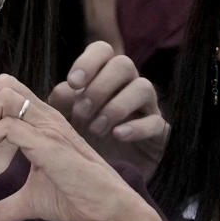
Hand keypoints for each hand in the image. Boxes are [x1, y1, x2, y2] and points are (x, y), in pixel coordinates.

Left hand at [0, 75, 139, 220]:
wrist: (108, 208)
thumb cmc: (77, 198)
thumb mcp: (30, 200)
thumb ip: (4, 208)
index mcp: (41, 121)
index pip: (4, 89)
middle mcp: (44, 116)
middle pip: (2, 83)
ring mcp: (48, 127)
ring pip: (4, 95)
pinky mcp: (48, 144)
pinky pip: (8, 126)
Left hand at [47, 41, 166, 174]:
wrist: (106, 171)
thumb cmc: (84, 135)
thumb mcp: (66, 119)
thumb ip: (61, 103)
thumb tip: (65, 90)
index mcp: (103, 74)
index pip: (102, 50)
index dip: (88, 62)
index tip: (73, 83)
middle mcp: (127, 84)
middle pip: (123, 64)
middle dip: (99, 87)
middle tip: (81, 113)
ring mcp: (146, 106)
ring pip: (143, 87)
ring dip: (116, 107)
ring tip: (96, 129)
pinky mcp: (158, 130)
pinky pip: (156, 121)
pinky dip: (136, 127)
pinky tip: (117, 136)